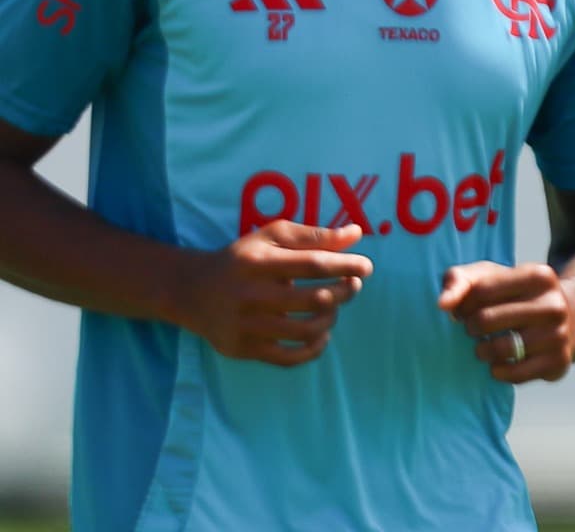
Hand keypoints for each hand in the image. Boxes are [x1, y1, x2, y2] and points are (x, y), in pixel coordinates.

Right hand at [178, 221, 370, 366]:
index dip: (346, 266)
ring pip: (306, 331)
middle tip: (352, 285)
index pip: (314, 264)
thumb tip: (356, 234)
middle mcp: (249, 295)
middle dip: (344, 292)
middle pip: (314, 299)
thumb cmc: (243, 258)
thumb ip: (314, 235)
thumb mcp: (272, 236)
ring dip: (332, 318)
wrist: (192, 290)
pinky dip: (314, 348)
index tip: (366, 267)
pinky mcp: (243, 349)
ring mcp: (245, 326)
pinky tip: (321, 334)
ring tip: (333, 307)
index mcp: (258, 262)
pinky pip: (289, 357)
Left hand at [438, 261, 574, 383]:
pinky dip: (498, 371)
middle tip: (474, 330)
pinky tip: (499, 362)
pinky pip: (513, 374)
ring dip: (481, 351)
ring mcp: (559, 335)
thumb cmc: (516, 296)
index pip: (481, 290)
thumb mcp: (493, 277)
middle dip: (470, 327)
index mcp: (538, 276)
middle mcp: (554, 304)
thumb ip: (460, 280)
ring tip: (484, 347)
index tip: (464, 311)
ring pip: (499, 349)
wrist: (569, 318)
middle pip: (486, 319)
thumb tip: (442, 304)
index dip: (463, 304)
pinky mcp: (558, 363)